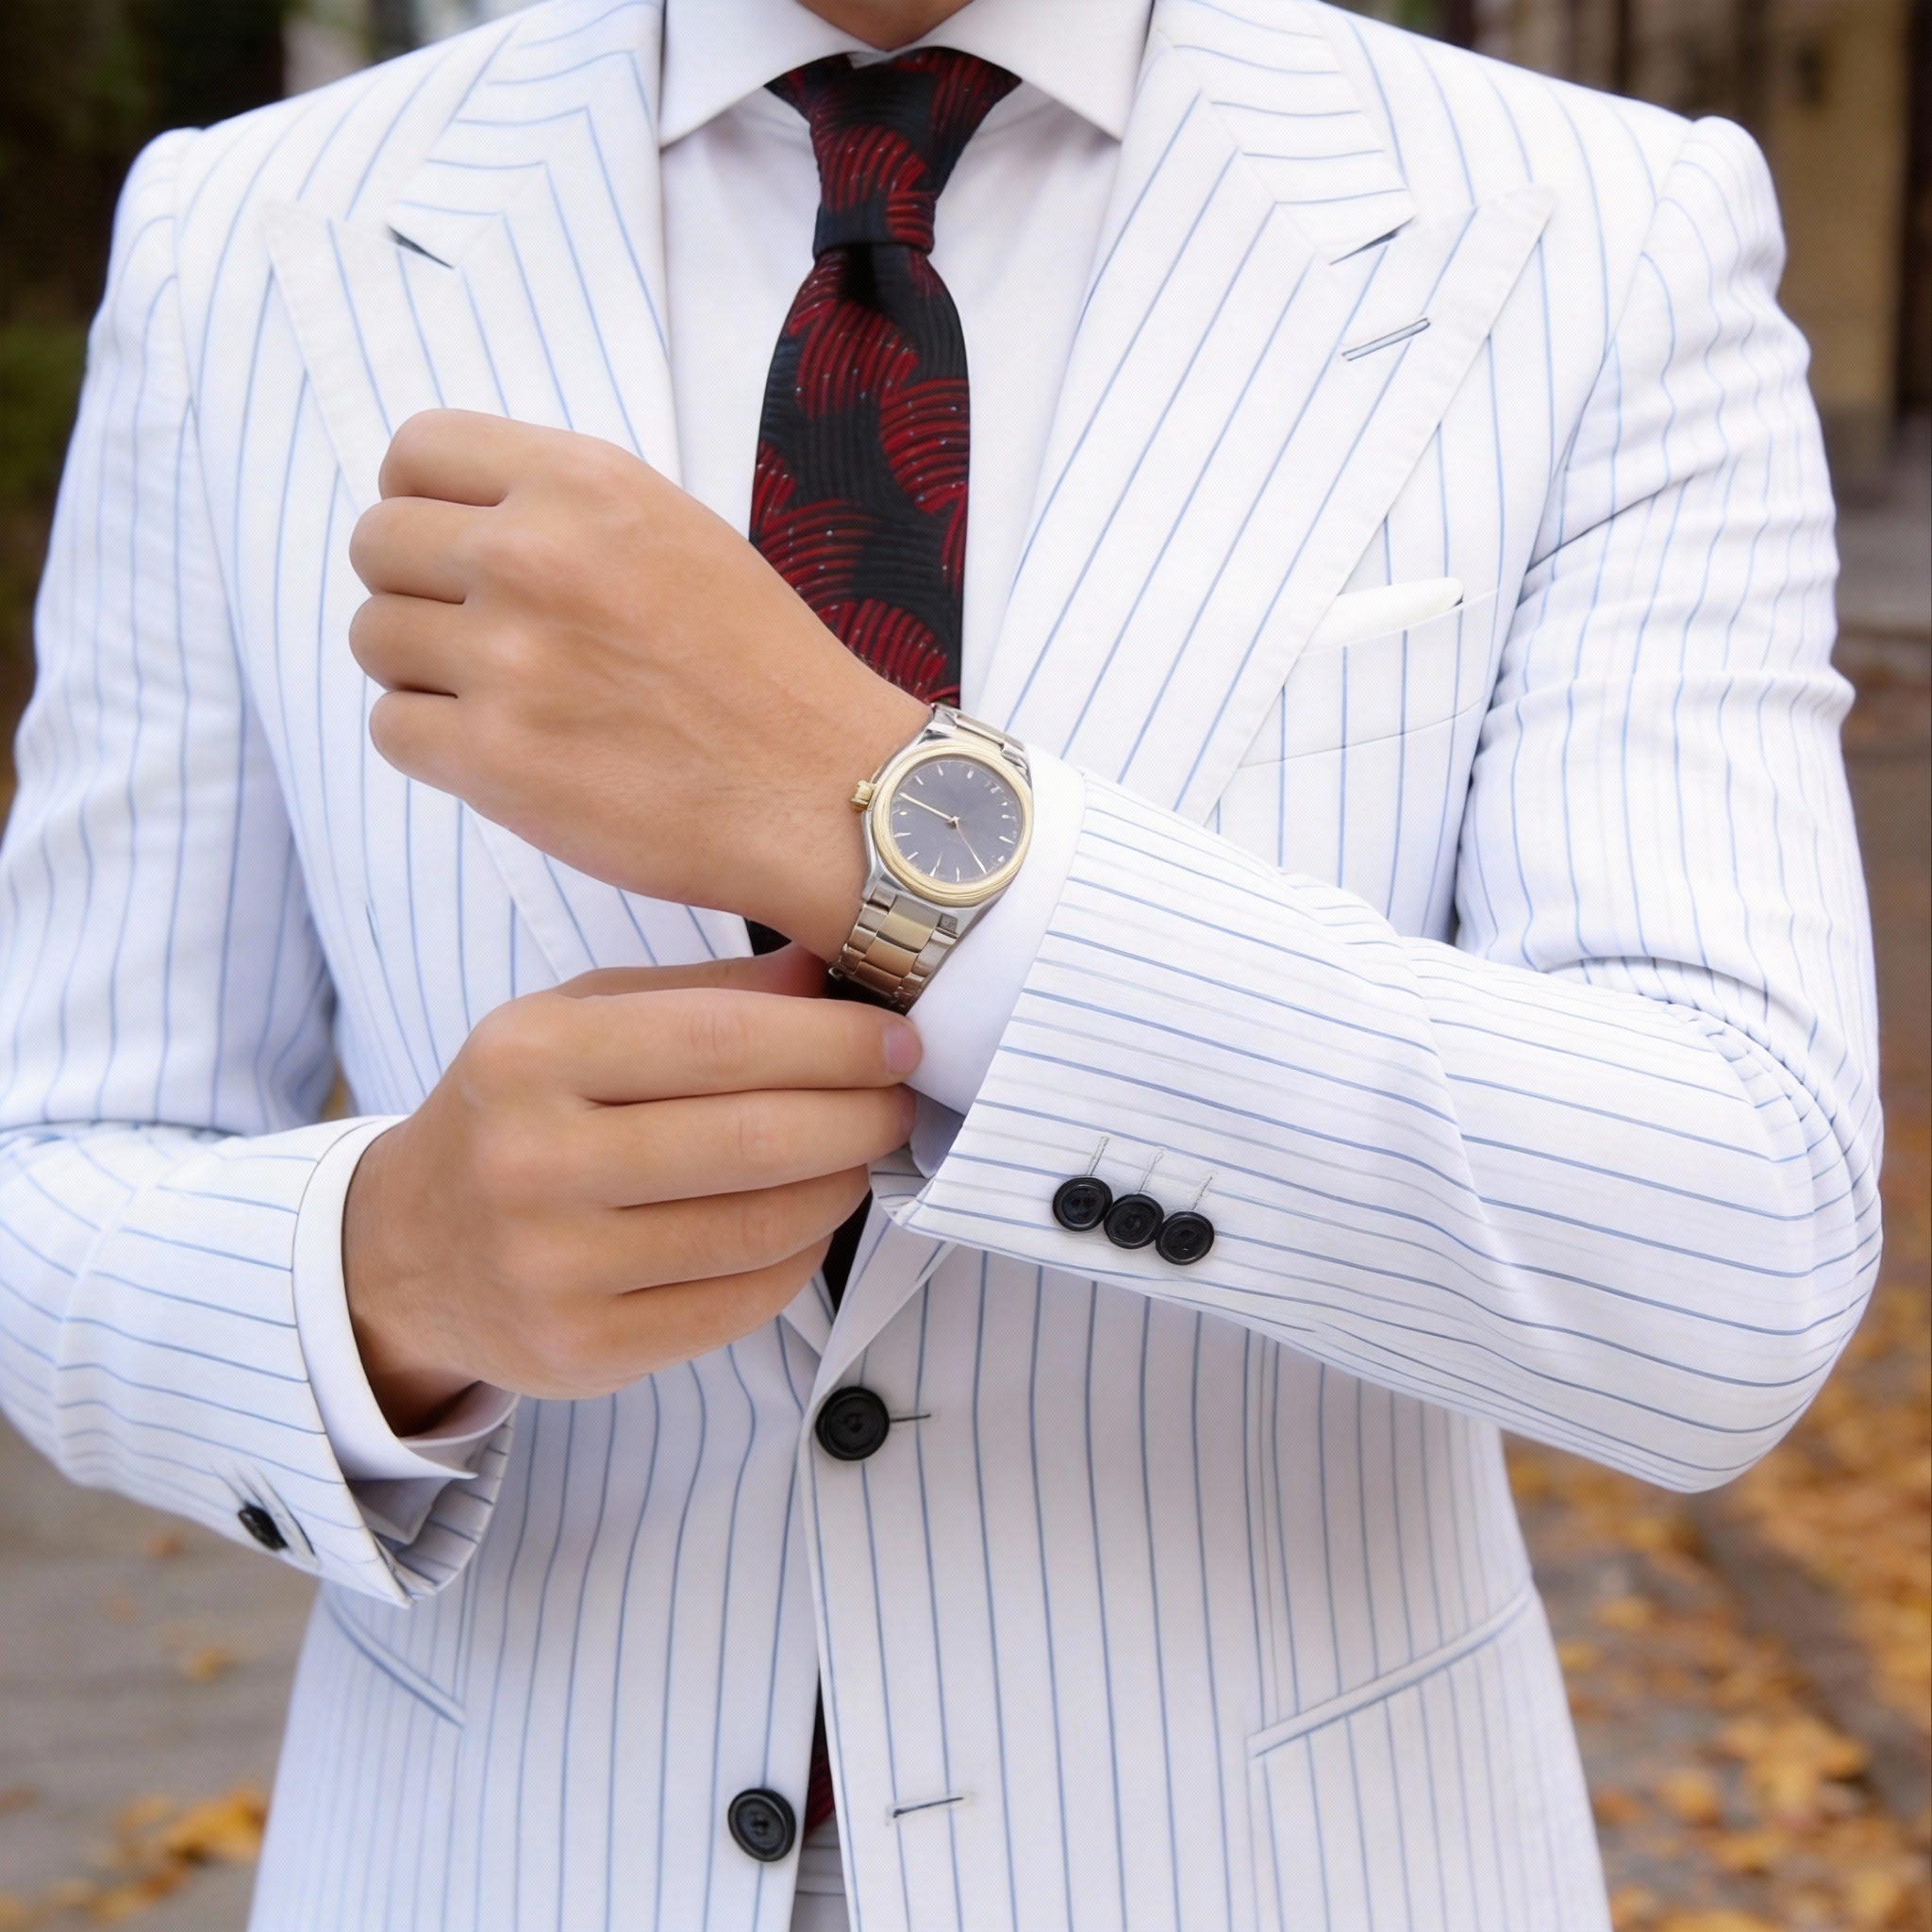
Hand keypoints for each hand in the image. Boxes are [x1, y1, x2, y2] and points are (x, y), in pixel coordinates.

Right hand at [342, 948, 920, 1431]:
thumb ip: (701, 994)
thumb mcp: (576, 1021)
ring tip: (864, 1155)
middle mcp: (531, 1163)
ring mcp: (555, 1269)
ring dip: (841, 1187)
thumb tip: (832, 972)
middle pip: (751, 1139)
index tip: (900, 1038)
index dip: (832, 1042)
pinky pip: (740, 1302)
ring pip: (758, 1228)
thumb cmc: (515, 1114)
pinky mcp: (585, 1351)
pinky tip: (811, 1220)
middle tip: (902, 1100)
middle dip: (858, 1116)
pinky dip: (800, 1256)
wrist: (404, 1253)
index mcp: (528, 1055)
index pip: (719, 1041)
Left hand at [346, 410, 929, 960]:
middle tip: (482, 641)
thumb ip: (564, 513)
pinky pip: (391, 730)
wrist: (824, 792)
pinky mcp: (496, 760)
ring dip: (422, 673)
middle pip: (376, 544)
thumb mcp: (678, 533)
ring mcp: (509, 660)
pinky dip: (434, 747)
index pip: (413, 452)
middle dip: (416, 592)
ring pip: (373, 639)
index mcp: (583, 485)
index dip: (420, 503)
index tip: (452, 550)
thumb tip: (451, 524)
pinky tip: (508, 754)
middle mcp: (534, 557)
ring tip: (505, 702)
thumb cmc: (765, 671)